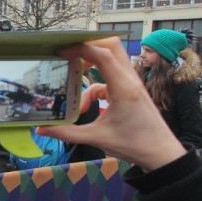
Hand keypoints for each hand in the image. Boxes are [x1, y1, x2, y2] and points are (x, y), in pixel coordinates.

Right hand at [36, 37, 185, 171]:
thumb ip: (67, 132)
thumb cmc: (133, 145)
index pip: (103, 56)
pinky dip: (96, 86)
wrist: (161, 153)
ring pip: (112, 60)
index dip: (81, 49)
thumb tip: (40, 129)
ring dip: (92, 66)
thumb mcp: (96, 138)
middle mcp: (130, 80)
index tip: (62, 52)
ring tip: (74, 82)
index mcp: (122, 88)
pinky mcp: (131, 91)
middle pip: (111, 47)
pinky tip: (88, 106)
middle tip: (69, 55)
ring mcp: (132, 84)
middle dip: (89, 46)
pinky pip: (110, 78)